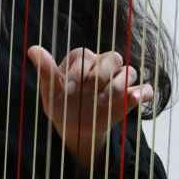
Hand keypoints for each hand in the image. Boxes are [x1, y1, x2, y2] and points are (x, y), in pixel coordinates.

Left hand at [26, 45, 154, 170]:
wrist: (75, 129)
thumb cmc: (61, 104)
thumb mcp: (50, 91)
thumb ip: (46, 70)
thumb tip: (32, 49)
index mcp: (83, 59)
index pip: (86, 55)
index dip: (79, 71)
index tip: (69, 88)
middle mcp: (103, 65)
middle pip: (113, 58)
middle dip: (101, 75)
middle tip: (88, 92)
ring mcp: (118, 81)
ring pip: (129, 72)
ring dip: (118, 85)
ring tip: (104, 101)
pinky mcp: (131, 97)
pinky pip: (145, 90)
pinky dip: (143, 93)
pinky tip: (134, 100)